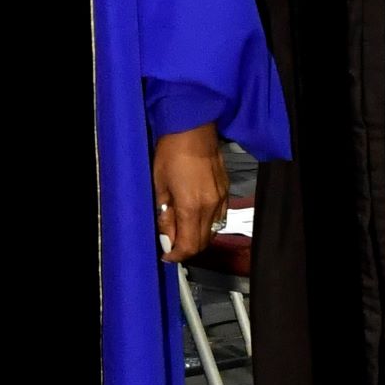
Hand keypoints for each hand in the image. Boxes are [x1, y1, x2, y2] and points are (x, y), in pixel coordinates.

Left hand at [152, 124, 228, 263]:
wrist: (192, 129)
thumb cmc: (171, 152)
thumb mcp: (159, 186)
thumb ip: (164, 215)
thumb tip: (166, 236)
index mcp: (191, 207)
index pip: (188, 245)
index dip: (176, 255)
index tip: (167, 255)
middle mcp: (210, 207)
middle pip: (202, 242)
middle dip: (186, 249)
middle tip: (171, 245)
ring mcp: (221, 198)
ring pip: (212, 231)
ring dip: (197, 237)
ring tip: (181, 230)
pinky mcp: (225, 191)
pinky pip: (219, 217)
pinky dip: (207, 224)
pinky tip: (195, 217)